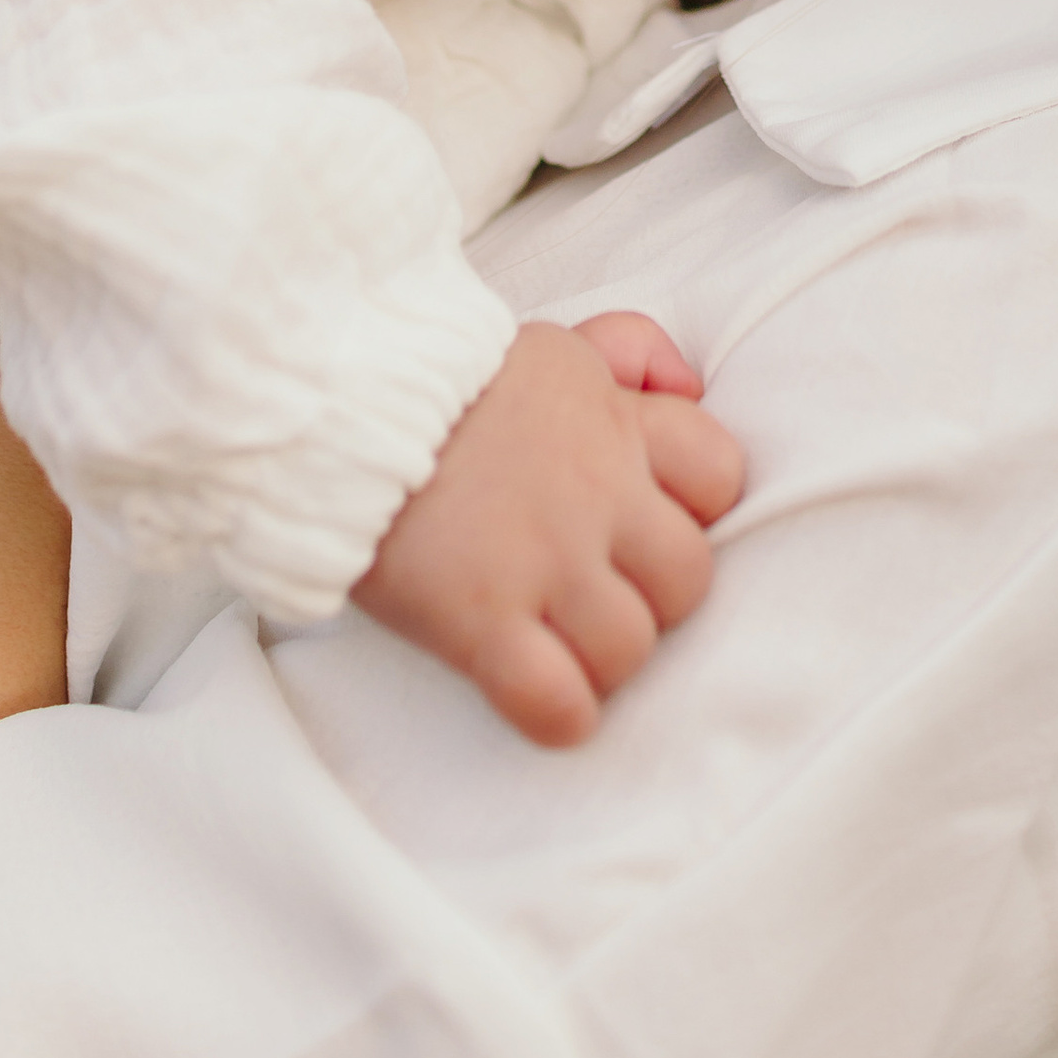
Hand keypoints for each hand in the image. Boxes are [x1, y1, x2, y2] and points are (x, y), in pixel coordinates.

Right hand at [353, 314, 743, 747]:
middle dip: (654, 598)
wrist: (339, 400)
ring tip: (557, 645)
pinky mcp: (480, 619)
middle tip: (597, 593)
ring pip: (631, 649)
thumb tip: (688, 383)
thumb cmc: (436, 377)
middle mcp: (595, 493)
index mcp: (613, 420)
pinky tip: (532, 694)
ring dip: (601, 661)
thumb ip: (627, 349)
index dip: (692, 510)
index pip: (719, 476)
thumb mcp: (548, 342)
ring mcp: (542, 560)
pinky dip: (557, 715)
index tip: (643, 521)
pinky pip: (558, 704)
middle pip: (689, 581)